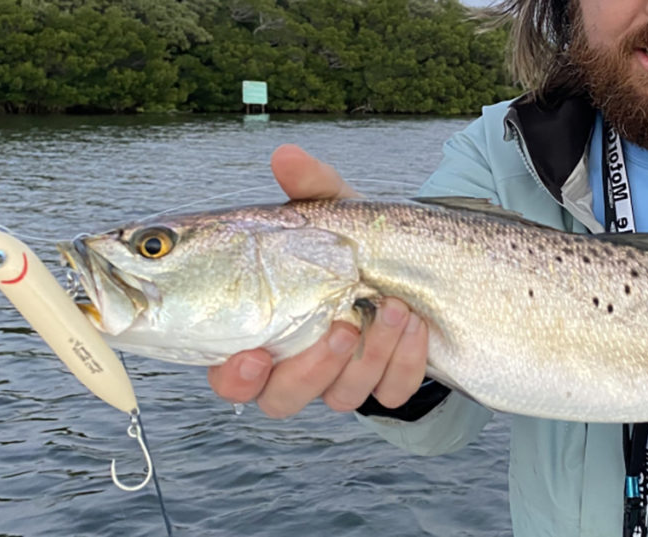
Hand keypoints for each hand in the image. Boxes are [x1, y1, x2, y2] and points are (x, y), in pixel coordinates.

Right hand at [207, 144, 429, 417]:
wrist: (414, 265)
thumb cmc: (352, 243)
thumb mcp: (335, 213)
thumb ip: (310, 187)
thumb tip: (286, 155)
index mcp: (265, 332)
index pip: (230, 377)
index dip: (236, 376)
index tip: (254, 354)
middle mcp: (297, 367)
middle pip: (281, 398)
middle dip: (312, 368)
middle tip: (340, 327)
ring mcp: (342, 381)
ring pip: (341, 397)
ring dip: (369, 355)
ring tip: (393, 307)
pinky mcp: (386, 386)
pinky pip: (390, 391)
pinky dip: (405, 361)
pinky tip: (417, 325)